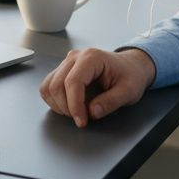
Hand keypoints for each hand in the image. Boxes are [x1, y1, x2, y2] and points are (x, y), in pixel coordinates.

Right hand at [39, 48, 156, 127]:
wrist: (131, 67)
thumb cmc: (130, 75)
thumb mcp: (129, 91)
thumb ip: (111, 102)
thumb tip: (92, 112)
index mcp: (92, 57)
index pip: (73, 82)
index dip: (74, 105)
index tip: (82, 121)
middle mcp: (75, 57)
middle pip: (56, 84)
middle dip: (66, 107)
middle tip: (81, 119)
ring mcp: (67, 63)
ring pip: (48, 86)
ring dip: (58, 104)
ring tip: (75, 113)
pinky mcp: (62, 70)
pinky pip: (48, 86)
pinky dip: (54, 101)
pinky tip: (69, 106)